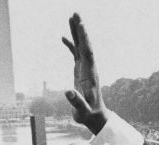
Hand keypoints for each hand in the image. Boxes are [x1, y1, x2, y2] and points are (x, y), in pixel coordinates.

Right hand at [62, 13, 107, 133]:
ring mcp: (85, 69)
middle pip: (85, 45)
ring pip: (81, 47)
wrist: (94, 117)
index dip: (84, 38)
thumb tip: (67, 91)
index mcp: (90, 74)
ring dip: (76, 33)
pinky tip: (64, 38)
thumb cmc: (89, 114)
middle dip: (80, 30)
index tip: (81, 25)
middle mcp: (89, 68)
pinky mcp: (80, 72)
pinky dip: (70, 45)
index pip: (88, 52)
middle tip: (75, 13)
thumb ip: (76, 101)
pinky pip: (75, 54)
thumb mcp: (82, 110)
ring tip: (71, 18)